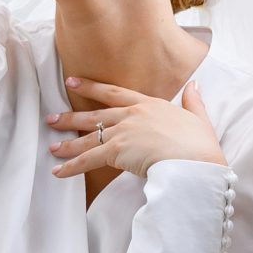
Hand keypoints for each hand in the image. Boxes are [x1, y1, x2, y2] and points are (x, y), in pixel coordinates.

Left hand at [47, 80, 224, 180]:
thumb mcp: (199, 118)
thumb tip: (194, 85)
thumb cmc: (200, 144)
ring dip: (68, 143)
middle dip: (71, 117)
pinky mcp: (117, 151)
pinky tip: (58, 171)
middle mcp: (132, 115)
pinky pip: (88, 160)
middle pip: (95, 114)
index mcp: (150, 104)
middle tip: (53, 117)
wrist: (196, 159)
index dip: (92, 87)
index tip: (73, 82)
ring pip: (88, 137)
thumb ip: (193, 101)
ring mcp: (123, 132)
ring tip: (52, 146)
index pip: (115, 93)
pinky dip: (71, 167)